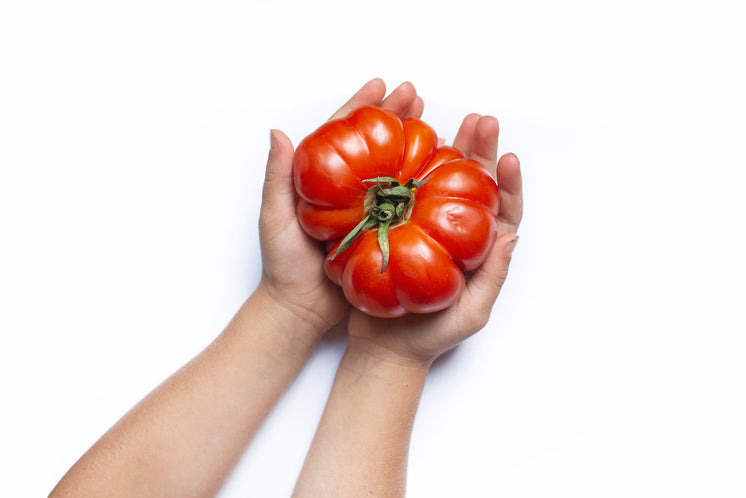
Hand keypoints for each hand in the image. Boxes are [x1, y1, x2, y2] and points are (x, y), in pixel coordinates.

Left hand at [258, 79, 425, 332]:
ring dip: (411, 145)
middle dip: (394, 117)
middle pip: (373, 144)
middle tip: (416, 95)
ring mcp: (364, 211)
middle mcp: (345, 191)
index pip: (342, 133)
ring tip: (434, 122)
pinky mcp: (379, 233)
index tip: (383, 85)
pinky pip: (401, 204)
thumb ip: (277, 177)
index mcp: (319, 180)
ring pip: (391, 170)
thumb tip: (277, 132)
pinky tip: (437, 172)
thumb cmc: (283, 267)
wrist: (300, 310)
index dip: (363, 107)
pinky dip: (418, 185)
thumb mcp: (275, 219)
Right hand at [347, 113, 523, 365]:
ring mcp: (427, 231)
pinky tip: (412, 148)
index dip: (508, 184)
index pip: (502, 211)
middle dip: (481, 152)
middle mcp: (457, 236)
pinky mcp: (400, 230)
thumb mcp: (471, 313)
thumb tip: (514, 236)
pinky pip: (408, 196)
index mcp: (481, 253)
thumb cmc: (431, 337)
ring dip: (449, 152)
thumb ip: (493, 277)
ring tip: (453, 121)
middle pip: (475, 187)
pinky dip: (412, 171)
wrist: (384, 349)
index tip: (508, 158)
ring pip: (442, 185)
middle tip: (481, 122)